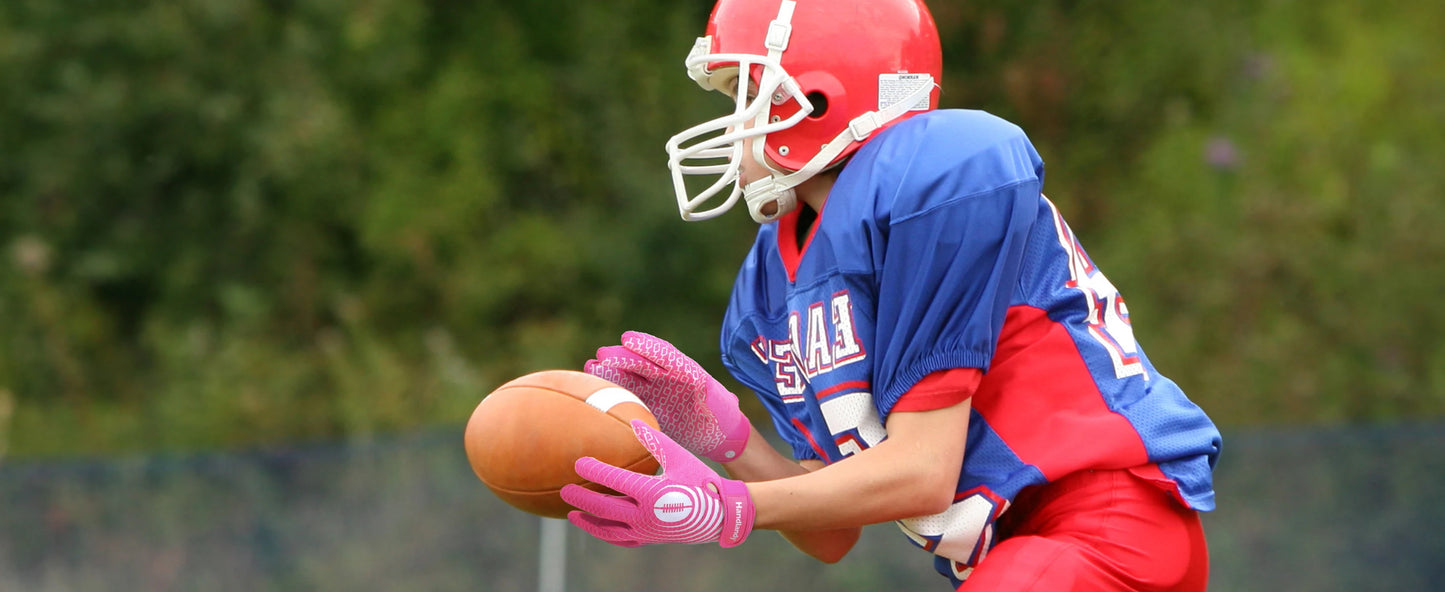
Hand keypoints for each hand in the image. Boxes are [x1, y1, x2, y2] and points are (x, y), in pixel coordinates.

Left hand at [561, 419, 754, 547]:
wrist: (721, 514)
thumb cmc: (701, 480)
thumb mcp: (680, 457)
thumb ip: (655, 440)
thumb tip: (633, 420)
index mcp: (652, 492)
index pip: (615, 481)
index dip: (594, 471)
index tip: (578, 463)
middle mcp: (645, 515)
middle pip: (604, 508)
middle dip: (581, 499)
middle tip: (564, 490)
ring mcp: (646, 531)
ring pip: (608, 529)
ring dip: (588, 522)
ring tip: (571, 514)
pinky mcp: (650, 539)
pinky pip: (621, 539)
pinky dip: (605, 534)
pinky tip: (596, 526)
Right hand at [585, 331, 750, 461]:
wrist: (717, 431)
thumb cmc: (722, 415)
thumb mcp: (724, 405)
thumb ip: (722, 400)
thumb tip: (727, 400)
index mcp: (689, 373)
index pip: (666, 356)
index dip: (648, 347)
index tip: (628, 339)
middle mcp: (669, 376)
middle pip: (643, 364)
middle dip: (623, 359)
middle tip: (601, 357)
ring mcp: (656, 387)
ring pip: (631, 376)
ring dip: (611, 371)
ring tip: (591, 367)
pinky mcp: (647, 401)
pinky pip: (629, 392)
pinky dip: (613, 386)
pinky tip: (597, 379)